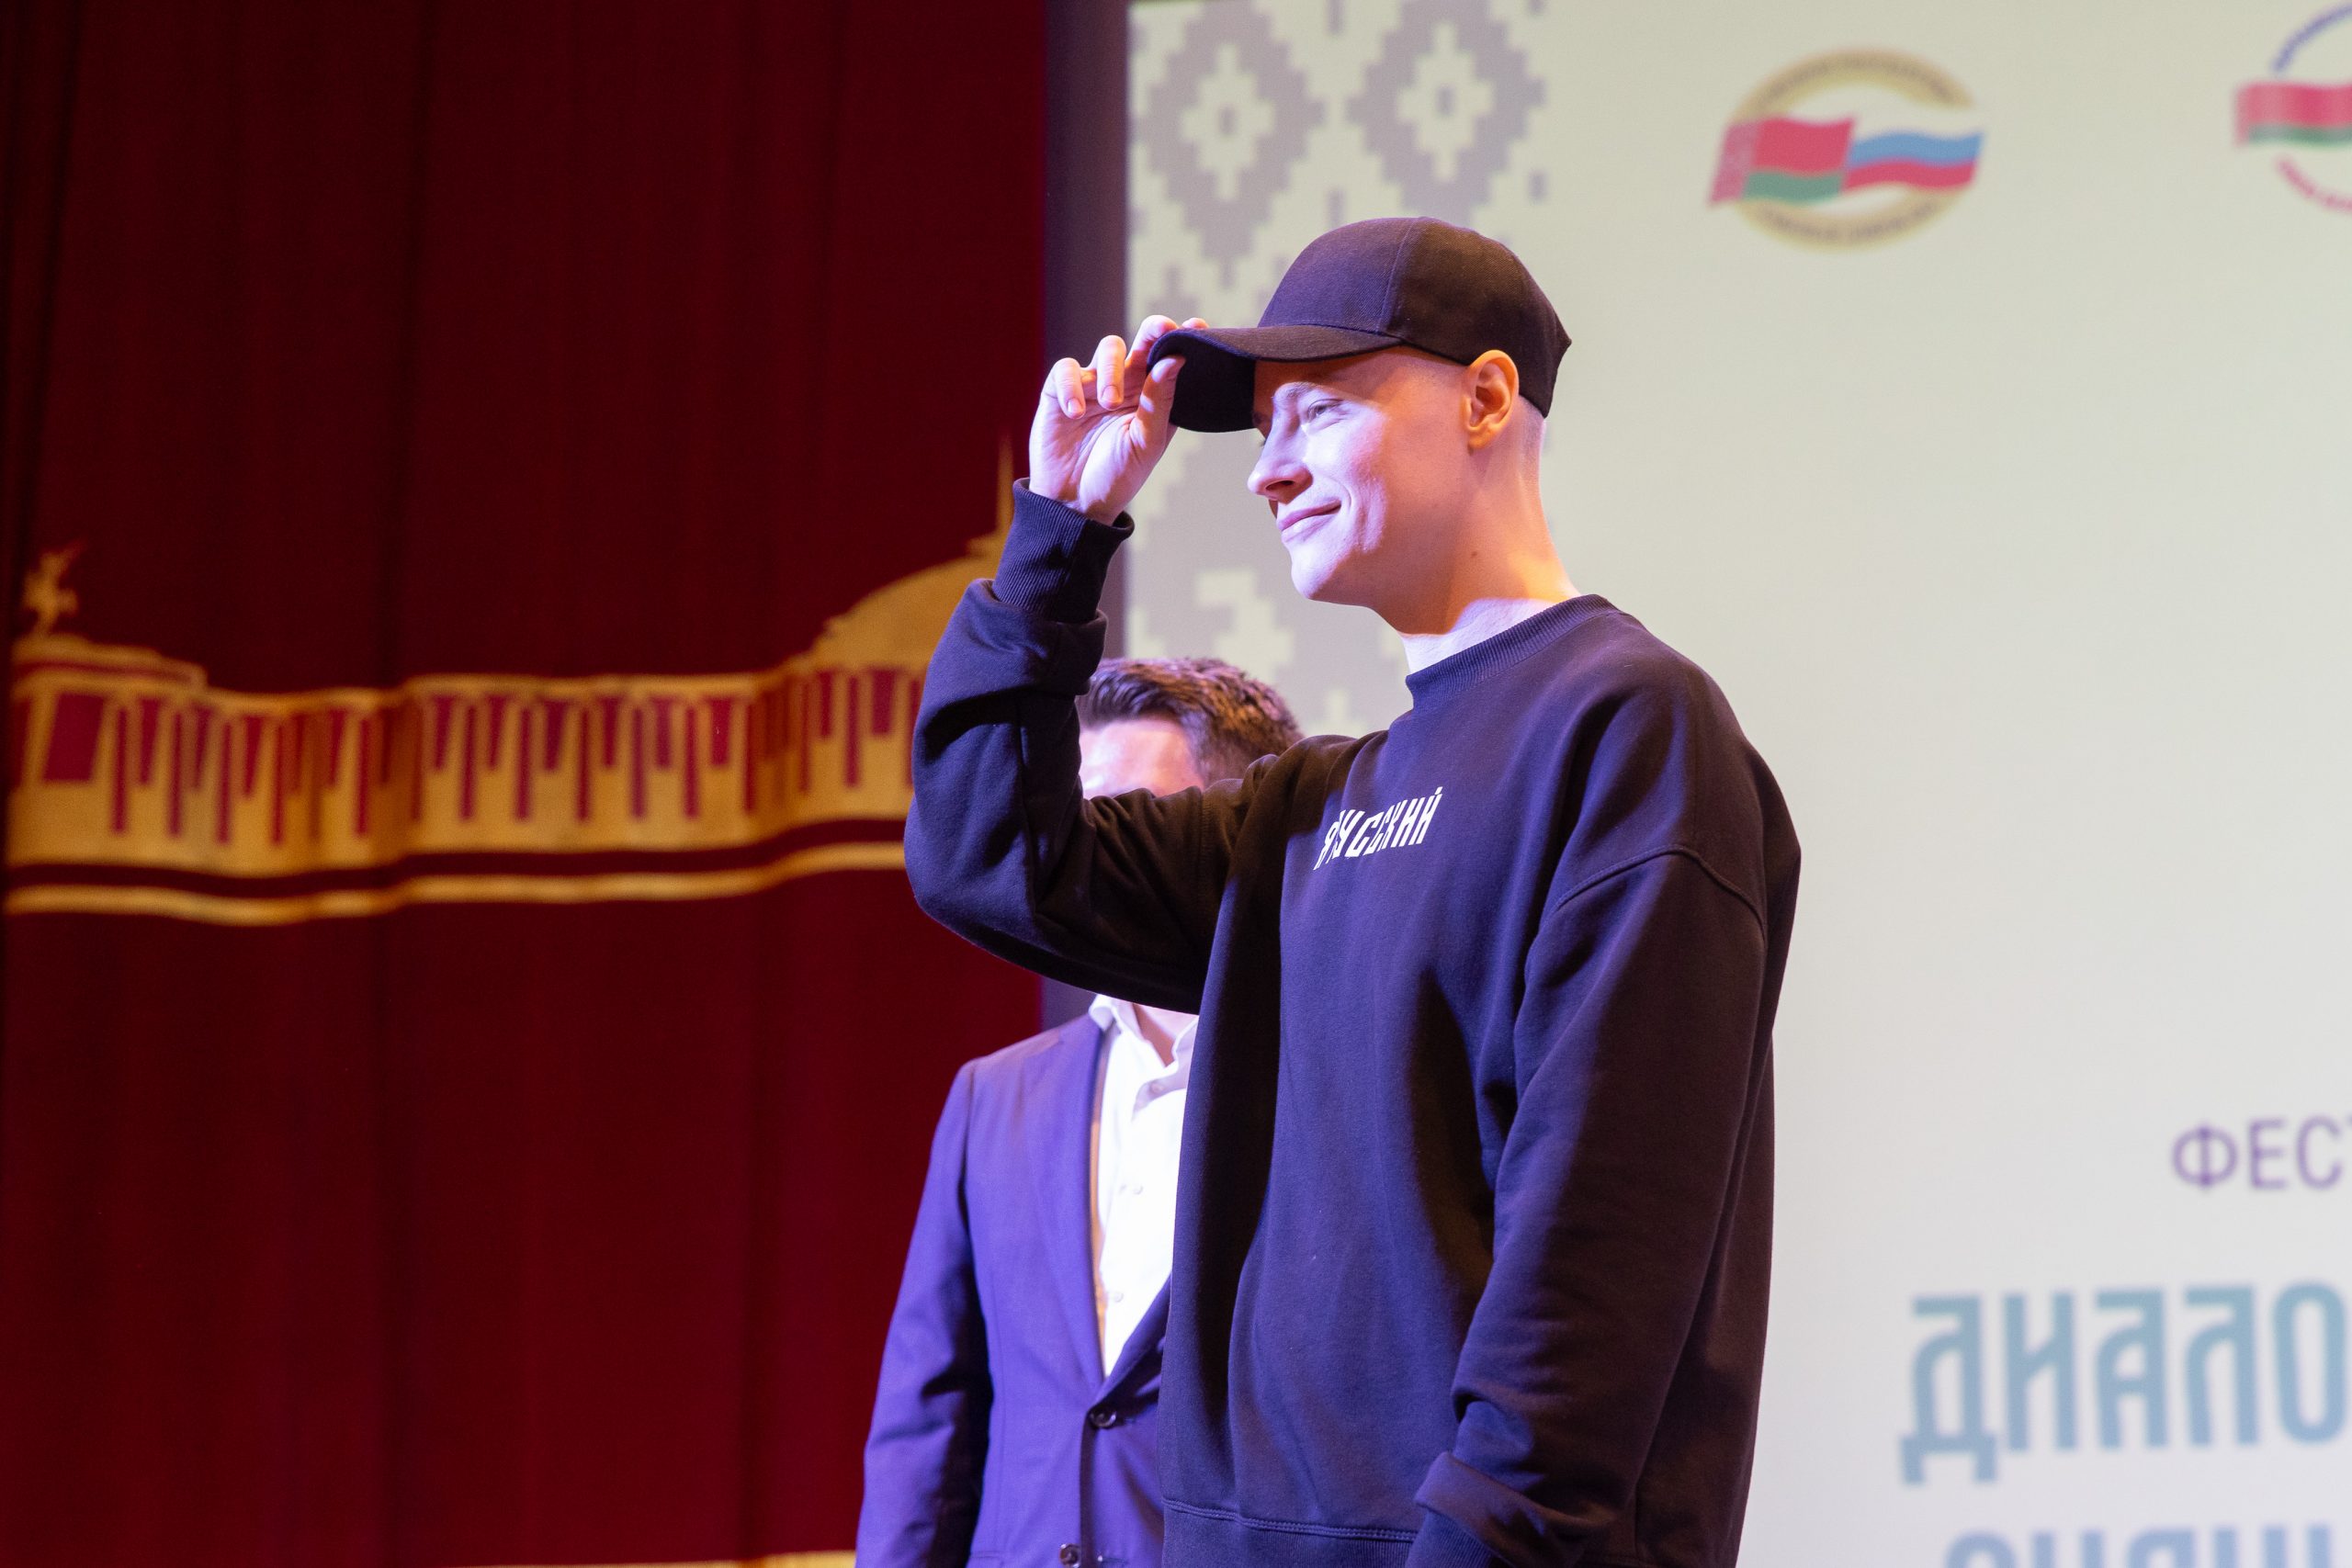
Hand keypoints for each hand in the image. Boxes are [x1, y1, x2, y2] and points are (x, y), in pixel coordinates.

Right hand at [1030, 315, 1205, 523]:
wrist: (1074, 503)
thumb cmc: (1117, 476)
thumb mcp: (1145, 443)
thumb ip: (1160, 401)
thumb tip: (1174, 359)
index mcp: (1153, 396)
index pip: (1169, 359)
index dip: (1181, 339)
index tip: (1197, 325)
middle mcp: (1126, 385)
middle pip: (1141, 343)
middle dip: (1153, 331)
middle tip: (1161, 330)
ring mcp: (1092, 385)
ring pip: (1108, 349)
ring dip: (1111, 370)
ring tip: (1110, 402)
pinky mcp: (1060, 391)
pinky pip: (1066, 370)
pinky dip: (1071, 386)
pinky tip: (1077, 413)